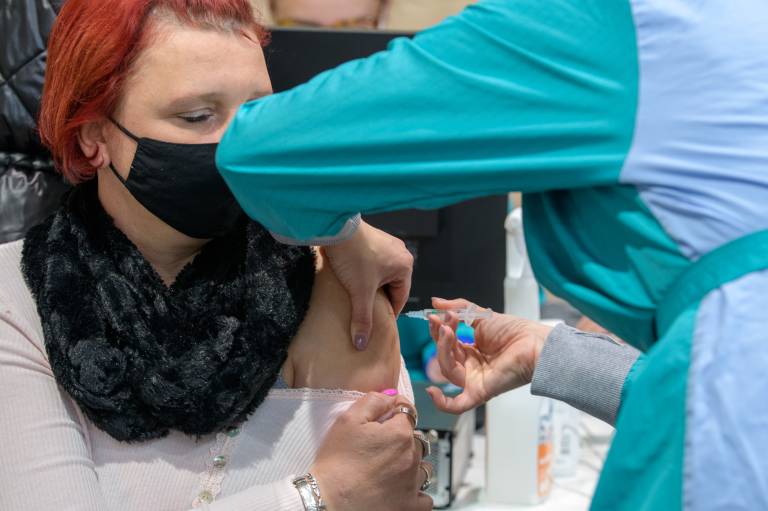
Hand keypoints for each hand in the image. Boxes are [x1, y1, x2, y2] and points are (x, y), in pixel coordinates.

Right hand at [310, 392, 432, 510]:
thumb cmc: (336, 462)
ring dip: (411, 465)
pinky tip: (399, 490)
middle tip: (379, 449)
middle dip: (402, 440)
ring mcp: (413, 484)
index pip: (408, 413)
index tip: (383, 422)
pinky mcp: (410, 506)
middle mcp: (412, 457)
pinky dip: (416, 493)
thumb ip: (373, 401)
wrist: (328, 501)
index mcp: (400, 434)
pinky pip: (425, 497)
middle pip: (416, 440)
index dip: (394, 415)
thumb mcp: (347, 420)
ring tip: (388, 471)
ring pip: (422, 467)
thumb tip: (392, 397)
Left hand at [323, 221, 413, 349]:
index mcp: (405, 266)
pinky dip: (365, 272)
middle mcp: (401, 253)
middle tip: (365, 310)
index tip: (378, 323)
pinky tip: (352, 277)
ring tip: (356, 294)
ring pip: (381, 273)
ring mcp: (387, 243)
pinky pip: (374, 262)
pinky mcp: (373, 239)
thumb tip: (362, 344)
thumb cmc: (354, 258)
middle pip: (391, 285)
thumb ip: (363, 319)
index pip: (401, 297)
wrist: (336, 228)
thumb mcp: (360, 292)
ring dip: (370, 284)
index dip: (388, 312)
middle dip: (378, 297)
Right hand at [425, 298, 552, 413]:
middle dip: (441, 338)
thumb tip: (435, 302)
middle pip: (444, 357)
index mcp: (472, 351)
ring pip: (448, 371)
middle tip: (445, 322)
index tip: (435, 316)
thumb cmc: (515, 331)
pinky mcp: (480, 391)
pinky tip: (432, 392)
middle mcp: (471, 366)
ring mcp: (474, 379)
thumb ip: (458, 307)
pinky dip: (443, 403)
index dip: (438, 331)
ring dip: (443, 350)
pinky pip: (458, 404)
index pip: (446, 344)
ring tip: (449, 331)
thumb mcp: (482, 315)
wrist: (534, 343)